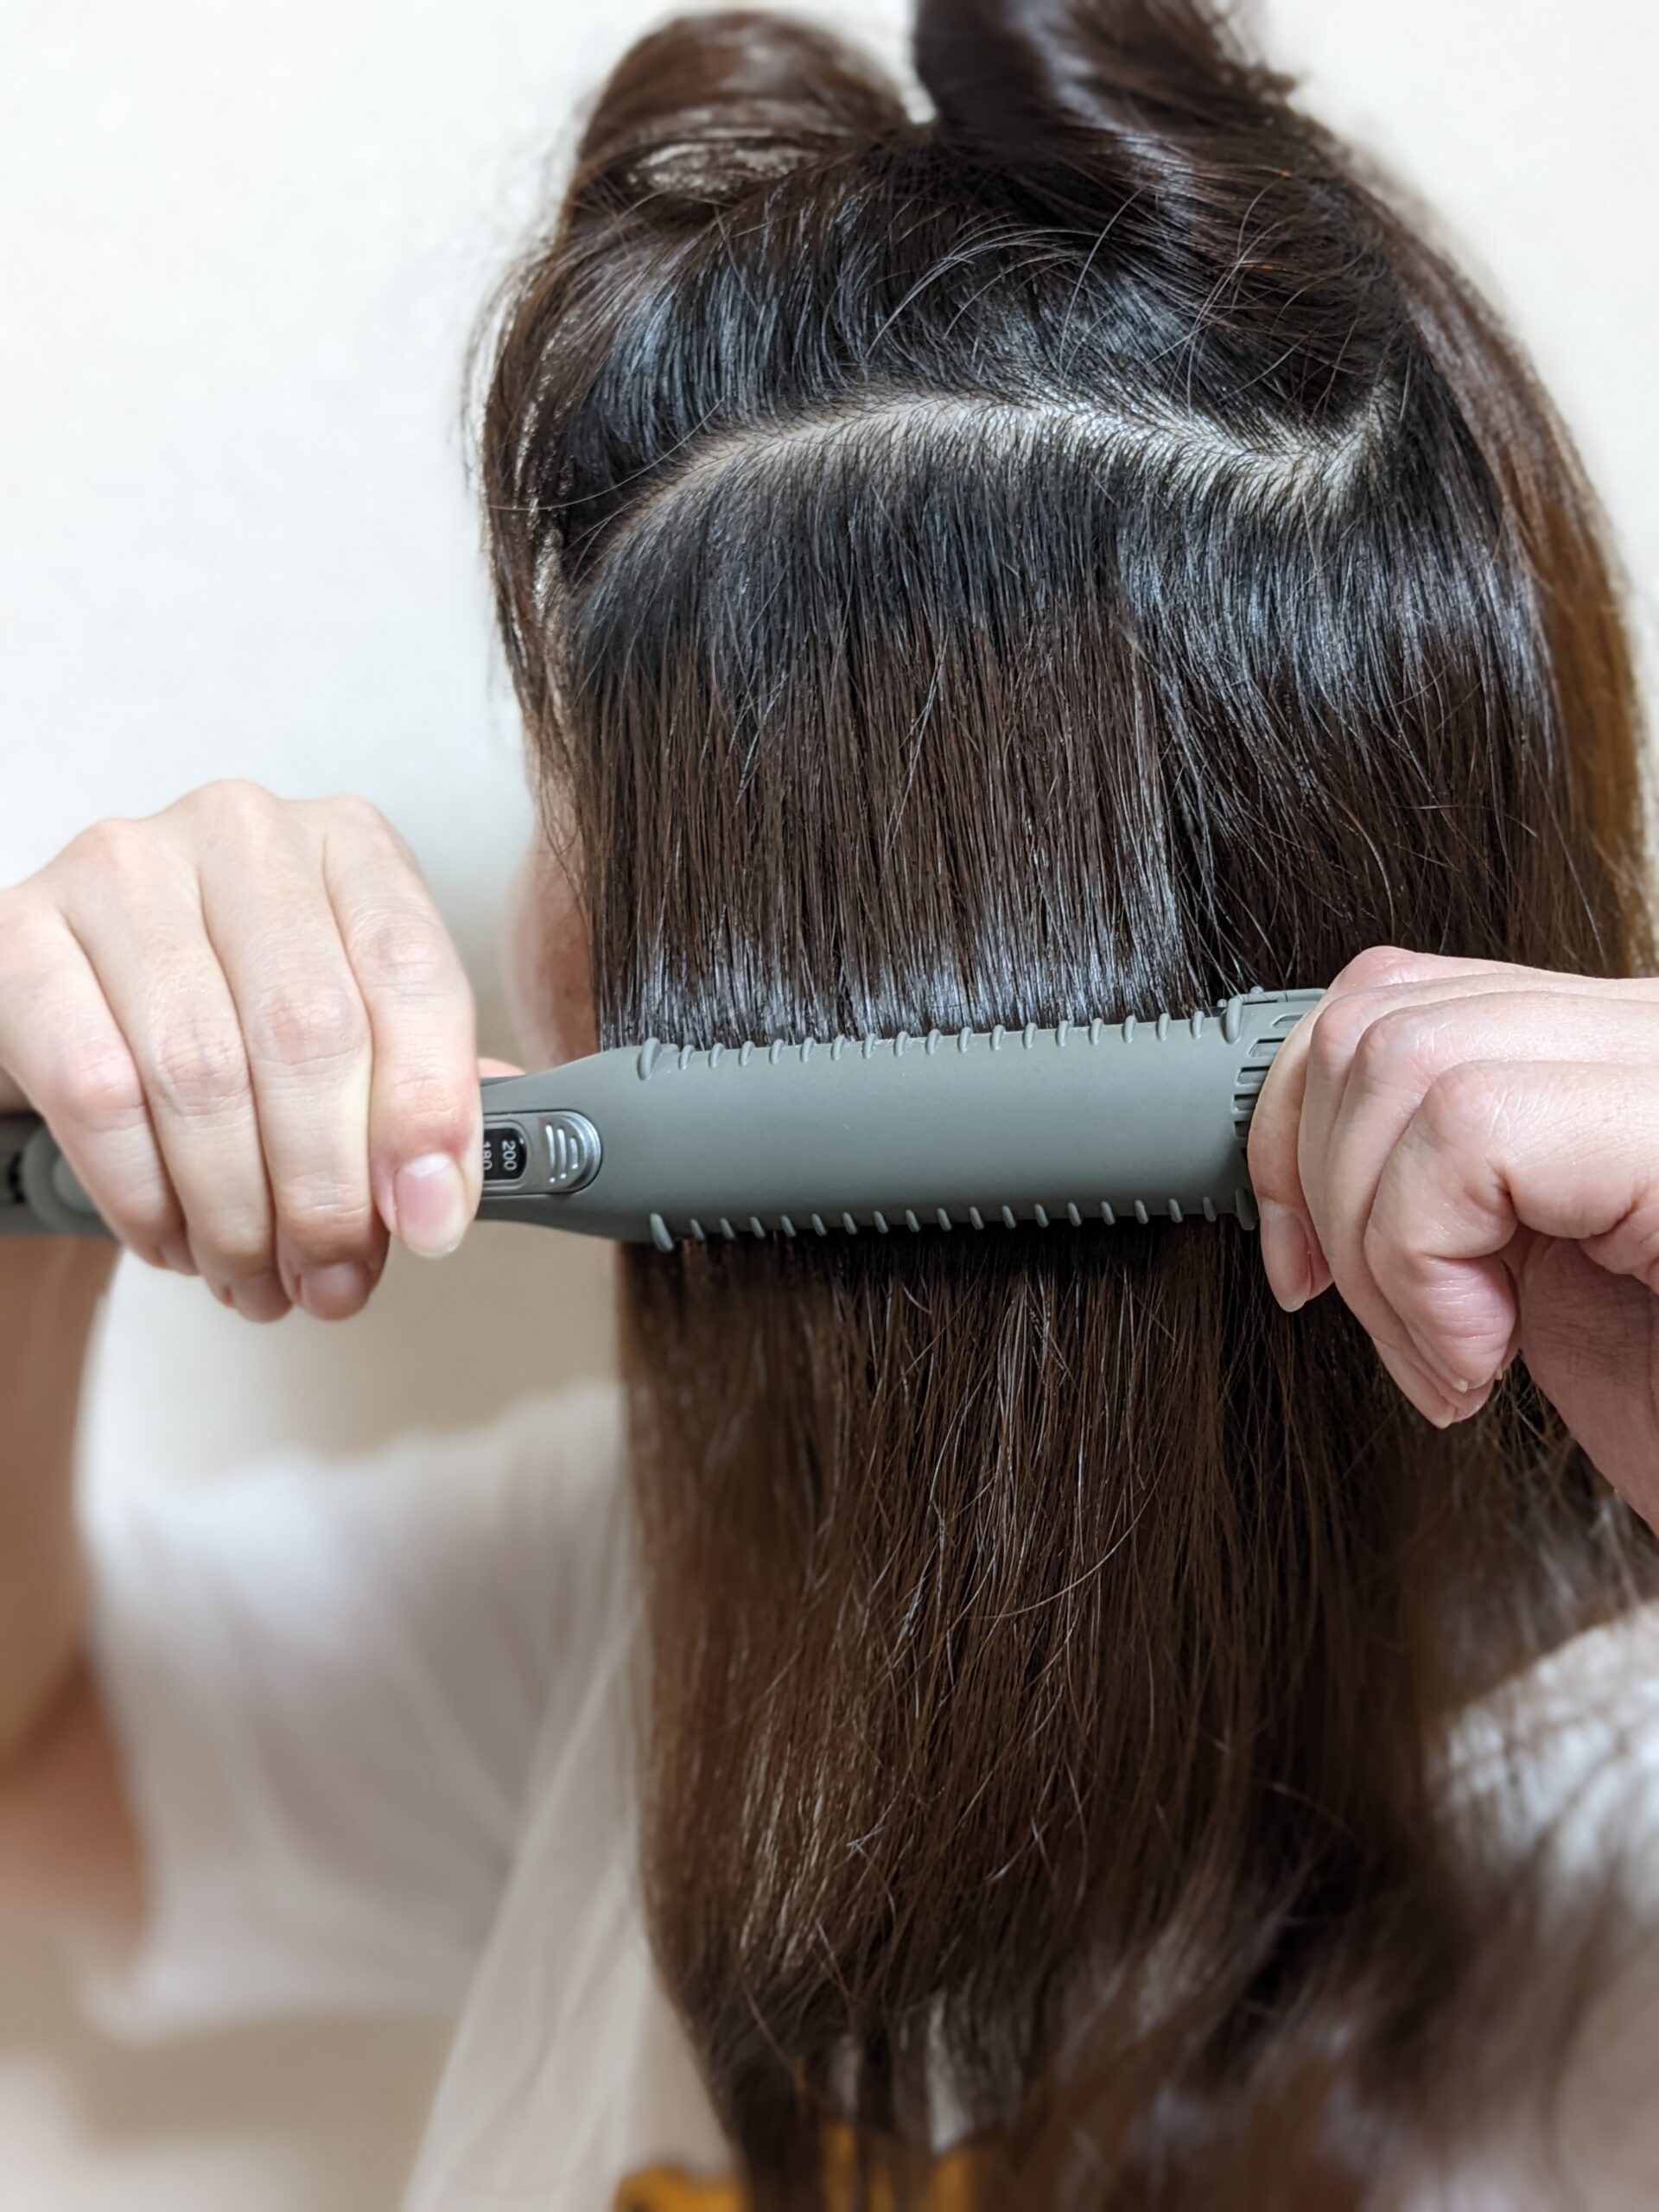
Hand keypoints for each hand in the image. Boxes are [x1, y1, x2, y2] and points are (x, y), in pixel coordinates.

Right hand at [0, 782, 487, 1322]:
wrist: (86, 997)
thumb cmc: (238, 1010)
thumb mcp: (350, 1027)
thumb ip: (416, 1094)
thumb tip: (444, 1195)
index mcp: (347, 844)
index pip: (411, 972)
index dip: (428, 1111)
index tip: (429, 1221)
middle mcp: (240, 832)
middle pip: (309, 1031)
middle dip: (328, 1190)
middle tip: (331, 1280)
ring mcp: (124, 870)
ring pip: (201, 1073)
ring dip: (237, 1212)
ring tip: (256, 1278)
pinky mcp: (22, 932)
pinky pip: (95, 1091)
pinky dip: (143, 1194)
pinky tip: (173, 1239)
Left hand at [1248, 947, 1658, 1523]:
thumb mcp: (1553, 1293)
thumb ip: (1462, 1203)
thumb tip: (1311, 1185)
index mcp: (1620, 1067)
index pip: (1404, 996)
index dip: (1303, 1123)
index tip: (1297, 1265)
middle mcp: (1653, 1035)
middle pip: (1381, 1014)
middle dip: (1318, 1189)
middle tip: (1402, 1336)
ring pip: (1405, 1055)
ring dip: (1374, 1245)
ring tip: (1456, 1359)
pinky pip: (1467, 1129)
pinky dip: (1423, 1261)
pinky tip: (1486, 1358)